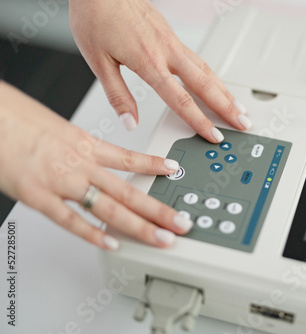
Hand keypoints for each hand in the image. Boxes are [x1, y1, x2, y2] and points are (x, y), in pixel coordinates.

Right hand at [0, 82, 192, 249]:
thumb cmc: (15, 116)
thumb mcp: (57, 126)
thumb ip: (78, 147)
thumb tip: (93, 158)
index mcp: (84, 143)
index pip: (129, 156)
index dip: (154, 164)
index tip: (174, 171)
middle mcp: (79, 163)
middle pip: (128, 190)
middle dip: (159, 210)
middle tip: (182, 223)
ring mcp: (60, 181)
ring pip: (108, 207)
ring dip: (139, 226)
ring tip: (162, 238)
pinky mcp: (37, 196)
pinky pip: (69, 219)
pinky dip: (92, 233)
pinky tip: (112, 243)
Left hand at [68, 0, 251, 141]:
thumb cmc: (96, 16)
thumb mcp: (98, 60)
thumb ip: (117, 95)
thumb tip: (129, 121)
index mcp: (148, 61)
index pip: (180, 99)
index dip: (199, 121)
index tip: (213, 135)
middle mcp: (166, 50)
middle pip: (205, 84)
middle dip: (227, 107)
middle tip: (243, 122)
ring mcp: (172, 41)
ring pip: (207, 70)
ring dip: (225, 91)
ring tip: (239, 107)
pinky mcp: (172, 34)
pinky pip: (200, 59)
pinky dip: (214, 76)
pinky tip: (217, 84)